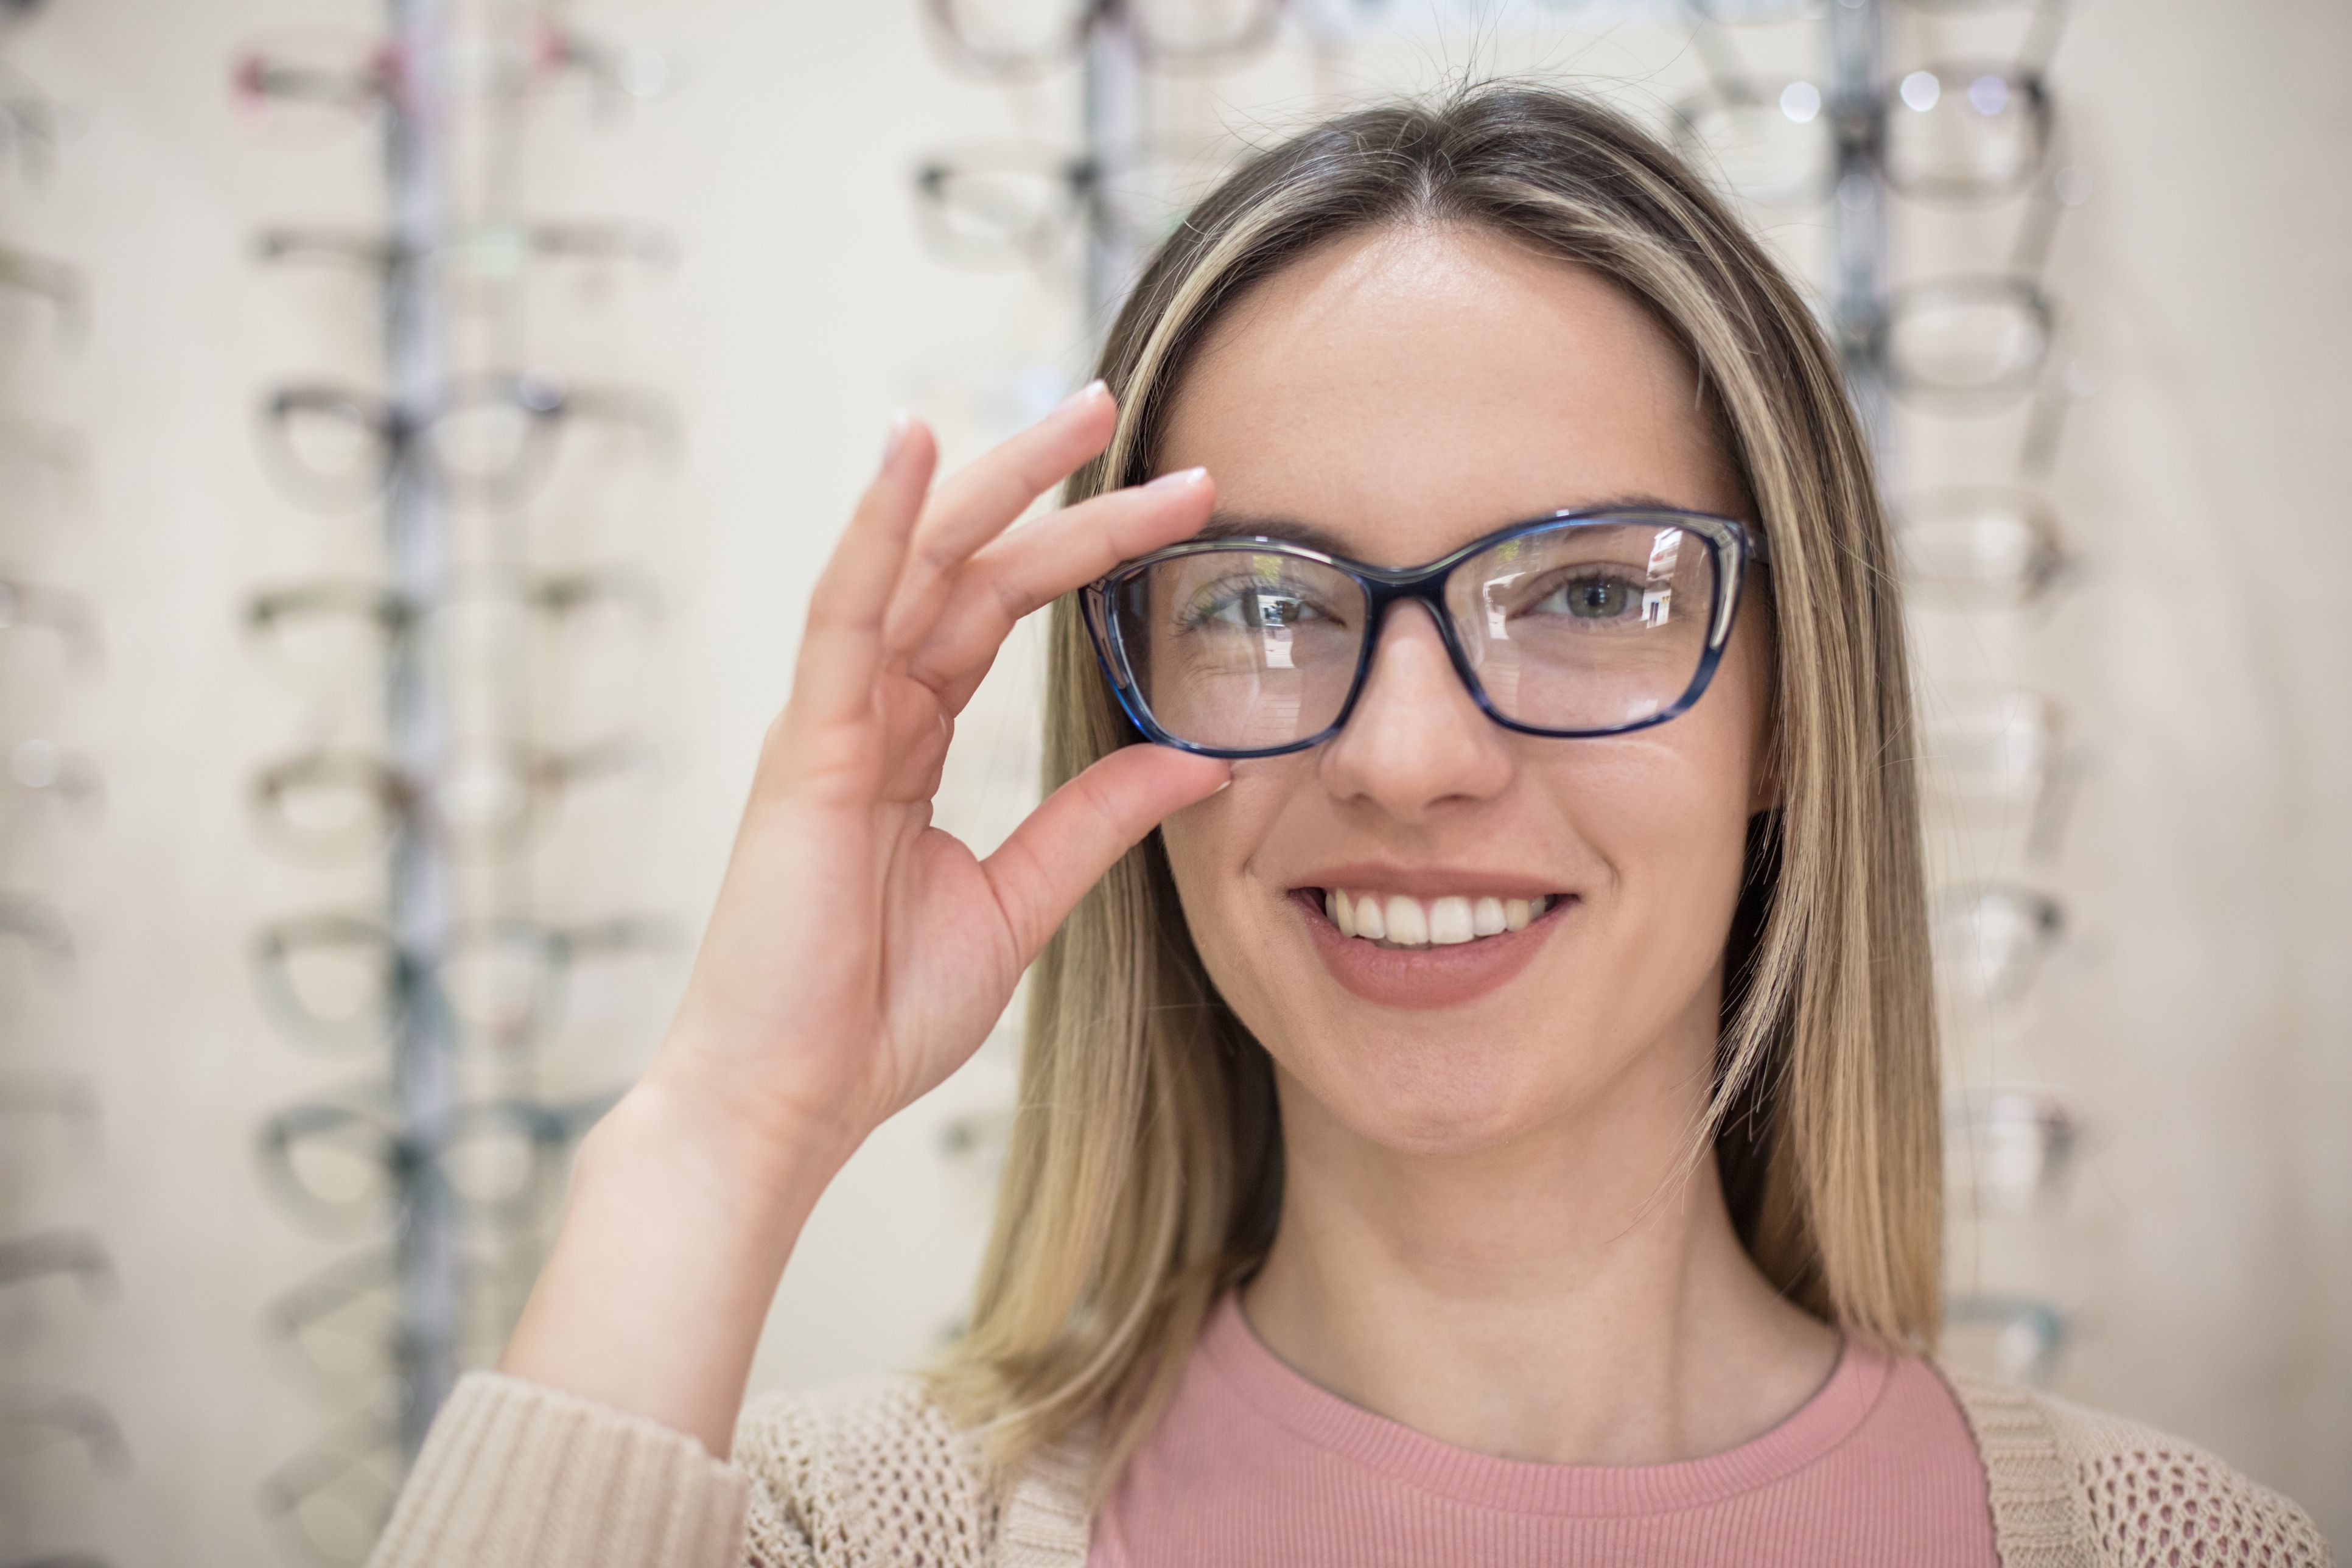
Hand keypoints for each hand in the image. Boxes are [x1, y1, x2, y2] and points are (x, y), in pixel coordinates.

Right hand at [651, 383, 1228, 1169]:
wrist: (789, 1101)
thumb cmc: (875, 1011)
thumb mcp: (1020, 900)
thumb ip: (1093, 819)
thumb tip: (1195, 757)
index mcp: (907, 738)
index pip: (1001, 611)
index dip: (1087, 553)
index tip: (1182, 507)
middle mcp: (867, 707)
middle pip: (968, 565)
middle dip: (1052, 489)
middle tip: (1131, 414)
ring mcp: (830, 717)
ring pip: (916, 564)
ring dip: (994, 481)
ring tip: (1078, 416)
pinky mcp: (805, 744)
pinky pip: (843, 612)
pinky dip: (874, 526)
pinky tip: (912, 445)